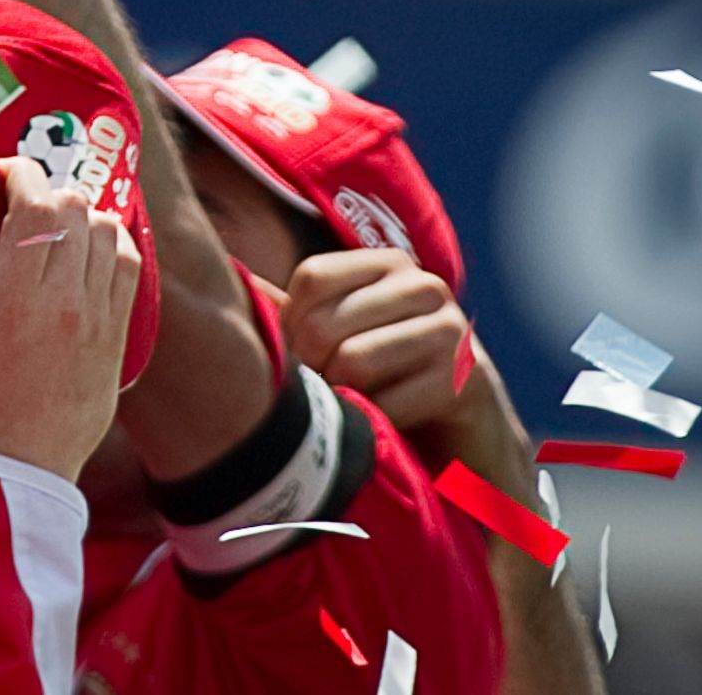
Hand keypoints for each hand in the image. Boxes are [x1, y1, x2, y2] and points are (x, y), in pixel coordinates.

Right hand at [0, 155, 140, 482]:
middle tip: (21, 205)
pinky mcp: (117, 345)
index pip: (38, 202)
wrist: (10, 478)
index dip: (20, 174)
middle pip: (77, 208)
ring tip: (53, 232)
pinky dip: (110, 249)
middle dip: (48, 192)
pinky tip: (82, 258)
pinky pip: (129, 271)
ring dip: (81, 219)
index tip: (1, 176)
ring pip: (111, 233)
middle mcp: (64, 301)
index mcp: (11, 295)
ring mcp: (98, 323)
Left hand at [281, 249, 511, 460]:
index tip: (301, 354)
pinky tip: (382, 425)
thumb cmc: (394, 378)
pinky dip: (373, 422)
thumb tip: (232, 271)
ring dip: (340, 396)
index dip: (291, 323)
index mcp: (389, 264)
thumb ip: (296, 309)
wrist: (470, 437)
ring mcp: (450, 331)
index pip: (311, 278)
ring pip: (352, 362)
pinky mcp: (466, 380)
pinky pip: (387, 404)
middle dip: (312, 368)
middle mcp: (423, 286)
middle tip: (324, 391)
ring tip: (349, 405)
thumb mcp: (345, 335)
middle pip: (325, 323)